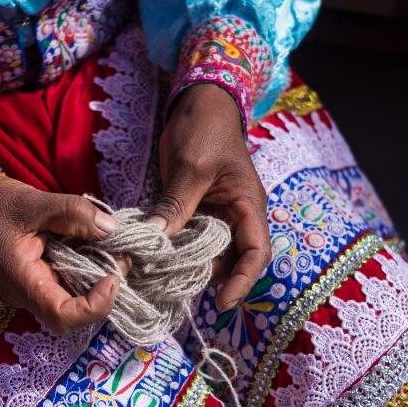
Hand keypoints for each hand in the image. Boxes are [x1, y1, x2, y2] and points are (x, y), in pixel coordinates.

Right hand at [0, 173, 121, 332]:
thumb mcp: (30, 201)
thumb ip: (72, 213)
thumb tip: (111, 228)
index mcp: (23, 283)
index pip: (64, 317)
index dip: (97, 305)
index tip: (114, 275)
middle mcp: (28, 294)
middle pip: (74, 311)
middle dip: (104, 288)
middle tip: (121, 253)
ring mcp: (32, 287)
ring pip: (73, 295)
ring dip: (96, 274)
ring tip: (111, 243)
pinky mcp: (36, 276)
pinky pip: (65, 279)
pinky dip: (85, 263)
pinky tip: (93, 239)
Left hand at [148, 84, 269, 309]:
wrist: (199, 102)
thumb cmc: (205, 128)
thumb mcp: (190, 167)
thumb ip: (176, 205)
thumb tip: (155, 242)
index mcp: (249, 206)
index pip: (256, 253)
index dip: (242, 282)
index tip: (222, 304)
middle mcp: (237, 216)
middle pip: (229, 260)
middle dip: (203, 275)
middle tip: (169, 283)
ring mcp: (217, 215)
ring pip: (206, 253)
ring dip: (184, 264)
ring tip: (156, 272)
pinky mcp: (196, 211)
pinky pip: (188, 239)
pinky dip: (173, 249)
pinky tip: (152, 255)